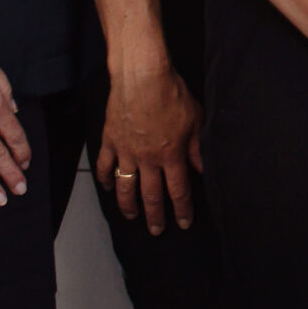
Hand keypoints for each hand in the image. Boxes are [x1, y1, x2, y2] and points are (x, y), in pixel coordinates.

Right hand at [95, 63, 202, 232]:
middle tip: (157, 230)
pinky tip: (107, 188)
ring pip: (125, 187)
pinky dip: (105, 179)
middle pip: (151, 195)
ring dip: (128, 205)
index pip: (178, 190)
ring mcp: (126, 152)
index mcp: (171, 155)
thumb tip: (202, 169)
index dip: (181, 209)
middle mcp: (148, 159)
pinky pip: (105, 166)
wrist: (142, 78)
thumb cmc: (172, 94)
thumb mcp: (196, 120)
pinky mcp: (110, 141)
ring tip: (131, 217)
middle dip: (155, 215)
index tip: (183, 223)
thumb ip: (197, 148)